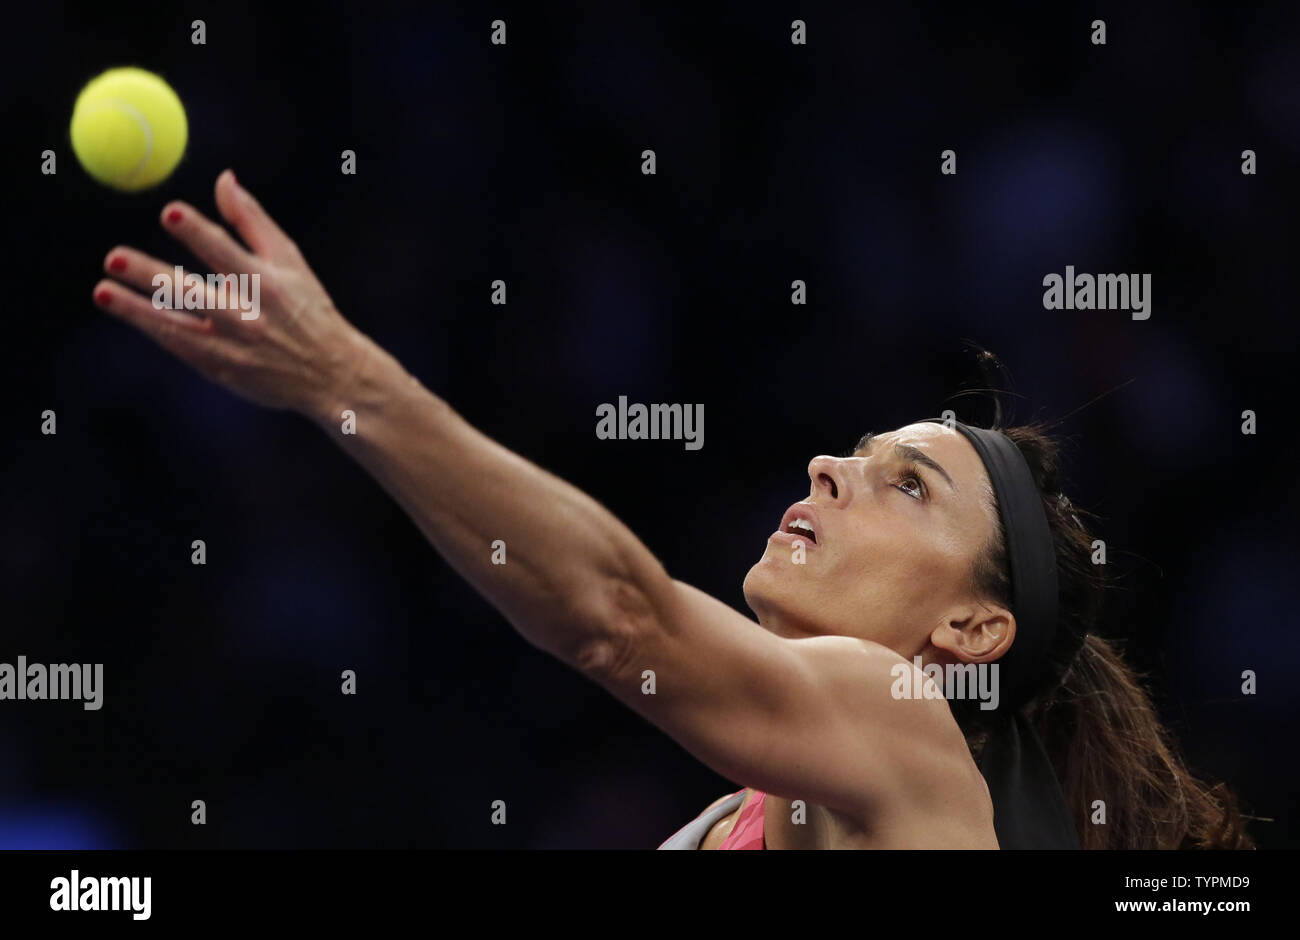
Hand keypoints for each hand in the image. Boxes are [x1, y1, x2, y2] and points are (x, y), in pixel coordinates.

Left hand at [94, 169, 371, 415]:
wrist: (330, 374)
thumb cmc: (308, 309)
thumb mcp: (289, 261)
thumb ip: (251, 220)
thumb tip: (223, 178)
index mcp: (267, 283)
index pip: (227, 253)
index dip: (197, 233)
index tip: (170, 213)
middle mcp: (248, 315)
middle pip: (192, 292)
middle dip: (151, 275)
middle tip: (115, 257)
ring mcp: (232, 345)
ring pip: (176, 324)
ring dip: (135, 308)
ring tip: (102, 290)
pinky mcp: (221, 367)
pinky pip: (178, 344)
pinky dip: (149, 325)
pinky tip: (121, 306)